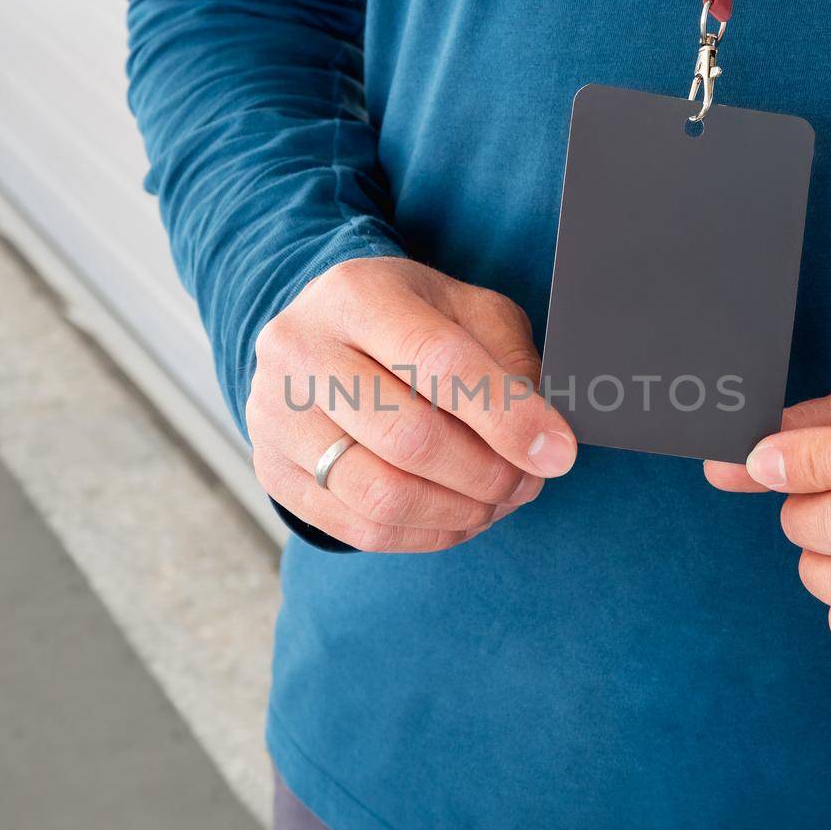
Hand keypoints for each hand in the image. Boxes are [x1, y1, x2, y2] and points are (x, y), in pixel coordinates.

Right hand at [246, 257, 576, 551]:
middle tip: (529, 482)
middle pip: (408, 437)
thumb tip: (544, 438)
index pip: (440, 362)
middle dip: (487, 473)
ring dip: (459, 512)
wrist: (318, 333)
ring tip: (497, 502)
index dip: (507, 417)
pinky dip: (424, 535)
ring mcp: (275, 414)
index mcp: (356, 294)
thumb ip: (509, 360)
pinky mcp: (272, 469)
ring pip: (381, 494)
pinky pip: (359, 528)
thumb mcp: (466, 311)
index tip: (558, 453)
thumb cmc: (408, 321)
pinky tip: (458, 518)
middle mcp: (299, 350)